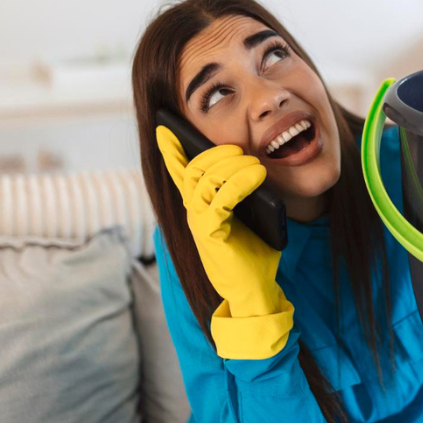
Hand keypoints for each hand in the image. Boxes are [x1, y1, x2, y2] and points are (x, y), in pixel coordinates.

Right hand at [156, 125, 292, 358]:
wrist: (255, 293)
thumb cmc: (253, 257)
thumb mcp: (252, 219)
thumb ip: (246, 195)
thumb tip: (255, 165)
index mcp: (201, 209)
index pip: (180, 176)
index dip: (171, 152)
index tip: (166, 129)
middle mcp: (194, 214)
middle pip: (192, 170)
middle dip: (214, 153)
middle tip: (239, 150)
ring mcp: (199, 224)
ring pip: (202, 180)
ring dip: (230, 166)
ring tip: (255, 165)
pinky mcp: (209, 234)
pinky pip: (219, 199)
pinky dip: (239, 183)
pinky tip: (257, 177)